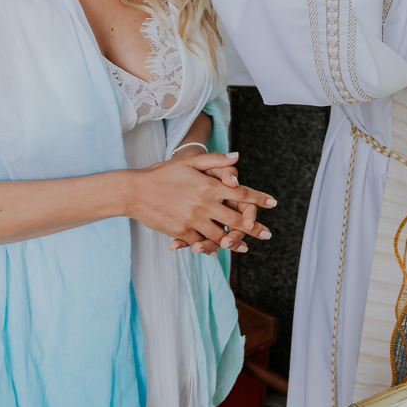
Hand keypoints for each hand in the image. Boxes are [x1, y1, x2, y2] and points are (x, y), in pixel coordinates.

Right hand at [125, 152, 275, 253]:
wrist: (134, 191)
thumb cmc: (163, 173)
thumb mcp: (189, 162)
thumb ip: (215, 161)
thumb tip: (237, 157)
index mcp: (209, 186)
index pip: (241, 194)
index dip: (258, 199)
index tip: (272, 203)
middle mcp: (204, 205)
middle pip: (236, 219)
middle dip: (254, 228)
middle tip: (267, 234)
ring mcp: (192, 220)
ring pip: (220, 235)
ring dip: (234, 242)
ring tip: (245, 247)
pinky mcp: (181, 232)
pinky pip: (200, 242)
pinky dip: (210, 247)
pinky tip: (218, 249)